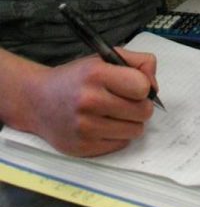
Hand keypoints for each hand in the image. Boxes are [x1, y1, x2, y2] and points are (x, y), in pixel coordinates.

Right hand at [29, 48, 157, 156]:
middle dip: (140, 106)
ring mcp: (85, 127)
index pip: (142, 86)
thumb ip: (137, 63)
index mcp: (96, 74)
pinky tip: (103, 125)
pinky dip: (117, 135)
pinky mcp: (83, 147)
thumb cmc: (76, 78)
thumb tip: (155, 87)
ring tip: (114, 113)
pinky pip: (121, 144)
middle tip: (126, 101)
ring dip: (130, 122)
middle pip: (143, 111)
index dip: (144, 86)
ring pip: (135, 130)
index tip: (134, 86)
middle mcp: (89, 101)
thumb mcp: (104, 58)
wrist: (38, 100)